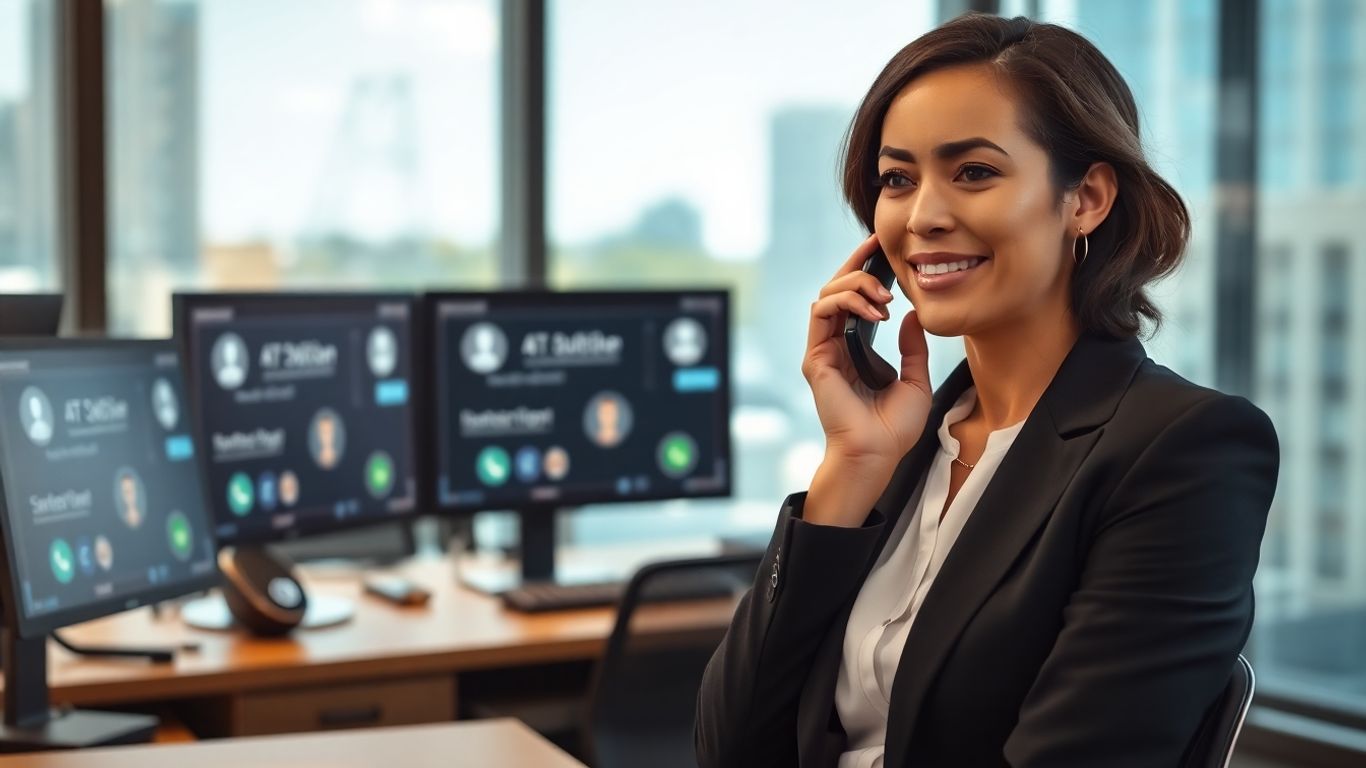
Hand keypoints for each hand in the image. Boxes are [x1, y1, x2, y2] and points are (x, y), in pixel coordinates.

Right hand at [800, 234, 932, 524]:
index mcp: (856, 348)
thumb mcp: (916, 380)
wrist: (876, 454)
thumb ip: (913, 348)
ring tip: (884, 296)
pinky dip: (845, 302)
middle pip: (836, 289)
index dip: (864, 270)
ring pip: (826, 295)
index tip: (882, 250)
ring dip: (855, 285)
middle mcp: (835, 345)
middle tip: (880, 253)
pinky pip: (821, 314)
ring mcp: (823, 351)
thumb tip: (914, 315)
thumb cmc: (893, 428)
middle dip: (856, 265)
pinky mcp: (816, 358)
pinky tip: (873, 310)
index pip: (854, 299)